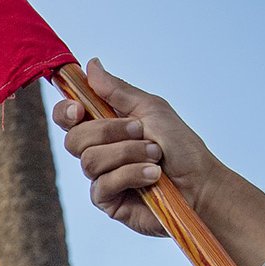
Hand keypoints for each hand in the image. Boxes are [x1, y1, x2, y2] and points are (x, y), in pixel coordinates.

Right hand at [52, 59, 225, 237]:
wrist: (199, 182)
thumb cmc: (180, 146)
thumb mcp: (151, 109)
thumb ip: (117, 91)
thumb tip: (91, 65)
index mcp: (103, 126)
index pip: (67, 117)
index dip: (65, 112)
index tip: (80, 110)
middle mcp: (97, 151)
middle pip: (73, 139)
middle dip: (110, 132)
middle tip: (141, 132)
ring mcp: (99, 176)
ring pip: (90, 160)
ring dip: (129, 153)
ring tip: (155, 156)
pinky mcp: (105, 200)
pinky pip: (103, 184)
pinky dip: (132, 174)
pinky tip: (152, 176)